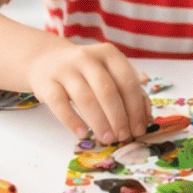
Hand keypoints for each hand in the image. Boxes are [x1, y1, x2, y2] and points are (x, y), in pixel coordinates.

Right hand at [24, 41, 148, 144]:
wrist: (46, 61)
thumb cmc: (84, 72)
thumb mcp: (108, 71)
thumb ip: (129, 88)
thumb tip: (146, 114)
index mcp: (108, 54)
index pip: (127, 81)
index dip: (135, 107)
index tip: (139, 128)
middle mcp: (87, 57)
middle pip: (107, 90)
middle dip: (118, 117)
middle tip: (123, 137)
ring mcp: (65, 69)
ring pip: (85, 97)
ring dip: (99, 121)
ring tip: (106, 138)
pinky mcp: (46, 83)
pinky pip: (59, 104)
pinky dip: (72, 121)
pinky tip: (82, 133)